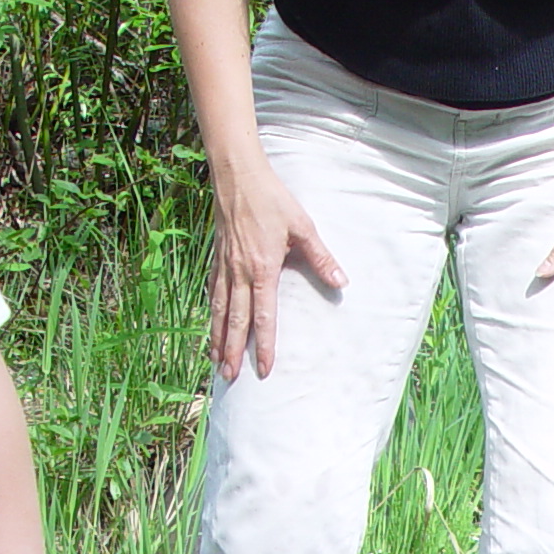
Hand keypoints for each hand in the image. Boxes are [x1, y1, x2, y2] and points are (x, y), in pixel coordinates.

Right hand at [208, 159, 345, 381]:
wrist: (237, 175)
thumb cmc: (271, 199)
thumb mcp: (302, 227)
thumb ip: (320, 258)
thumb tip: (341, 282)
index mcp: (261, 269)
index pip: (263, 317)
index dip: (263, 345)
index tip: (264, 368)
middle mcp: (239, 273)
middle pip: (235, 321)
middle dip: (233, 351)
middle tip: (230, 378)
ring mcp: (224, 266)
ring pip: (219, 310)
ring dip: (217, 338)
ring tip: (216, 362)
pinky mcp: (217, 258)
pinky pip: (213, 293)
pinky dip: (211, 313)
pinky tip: (212, 324)